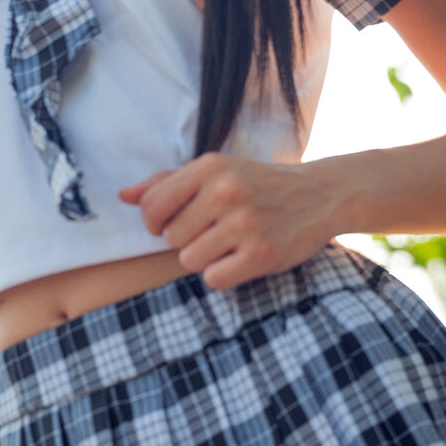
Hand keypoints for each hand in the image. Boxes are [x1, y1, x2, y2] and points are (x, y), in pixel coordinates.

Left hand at [118, 151, 339, 288]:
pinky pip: (214, 278)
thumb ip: (167, 183)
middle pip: (171, 237)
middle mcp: (225, 192)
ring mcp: (244, 224)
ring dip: (205, 258)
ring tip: (229, 243)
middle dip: (186, 239)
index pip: (152, 205)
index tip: (173, 223)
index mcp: (210, 167)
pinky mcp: (261, 254)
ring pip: (189, 260)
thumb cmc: (259, 183)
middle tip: (214, 230)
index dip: (155, 222)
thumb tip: (124, 196)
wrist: (320, 194)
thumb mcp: (217, 170)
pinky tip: (240, 258)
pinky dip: (223, 274)